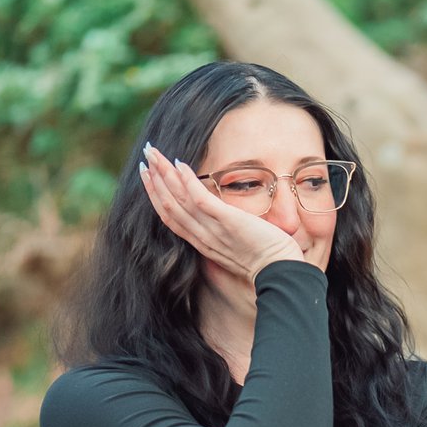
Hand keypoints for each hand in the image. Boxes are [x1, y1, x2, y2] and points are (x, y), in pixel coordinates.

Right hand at [138, 144, 302, 282]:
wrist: (281, 272)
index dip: (156, 196)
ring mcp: (213, 229)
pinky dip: (188, 181)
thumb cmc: (267, 260)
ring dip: (163, 175)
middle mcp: (202, 236)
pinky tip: (179, 164)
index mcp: (203, 242)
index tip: (148, 176)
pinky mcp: (227, 221)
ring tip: (153, 154)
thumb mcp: (237, 245)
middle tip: (144, 156)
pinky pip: (201, 199)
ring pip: (178, 200)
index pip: (171, 217)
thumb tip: (224, 217)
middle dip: (154, 180)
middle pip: (169, 206)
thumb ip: (225, 232)